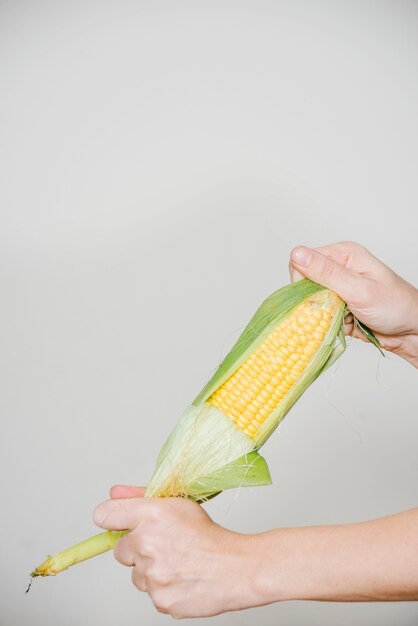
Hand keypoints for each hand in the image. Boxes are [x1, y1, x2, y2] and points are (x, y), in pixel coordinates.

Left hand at [93, 486, 257, 617]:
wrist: (236, 568)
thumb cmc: (209, 535)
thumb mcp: (178, 504)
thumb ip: (140, 496)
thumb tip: (113, 492)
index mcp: (151, 514)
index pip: (105, 515)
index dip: (112, 520)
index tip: (119, 524)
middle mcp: (146, 543)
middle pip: (119, 550)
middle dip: (137, 548)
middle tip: (164, 545)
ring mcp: (152, 574)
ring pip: (136, 574)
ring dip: (150, 570)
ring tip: (178, 563)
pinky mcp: (159, 599)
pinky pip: (151, 593)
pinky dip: (163, 588)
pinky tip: (182, 578)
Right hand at [289, 241, 417, 365]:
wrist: (412, 331)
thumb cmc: (395, 306)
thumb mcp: (359, 289)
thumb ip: (326, 273)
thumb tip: (296, 253)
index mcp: (343, 254)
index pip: (302, 261)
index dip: (303, 281)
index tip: (318, 297)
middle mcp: (338, 268)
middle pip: (304, 284)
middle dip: (315, 301)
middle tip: (337, 310)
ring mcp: (338, 288)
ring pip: (310, 303)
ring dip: (323, 315)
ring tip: (346, 318)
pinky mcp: (338, 306)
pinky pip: (319, 315)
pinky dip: (329, 323)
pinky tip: (347, 324)